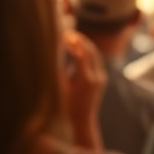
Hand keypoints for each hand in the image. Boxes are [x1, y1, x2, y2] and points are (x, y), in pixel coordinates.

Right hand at [63, 30, 105, 149]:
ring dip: (85, 44)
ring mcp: (101, 78)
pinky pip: (96, 60)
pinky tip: (77, 48)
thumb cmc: (66, 107)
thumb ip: (58, 71)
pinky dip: (88, 52)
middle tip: (68, 32)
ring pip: (95, 54)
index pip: (80, 54)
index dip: (71, 43)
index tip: (62, 35)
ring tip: (72, 37)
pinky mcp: (102, 79)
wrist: (82, 121)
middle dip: (80, 40)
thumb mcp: (60, 88)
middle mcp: (96, 78)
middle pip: (90, 51)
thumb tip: (51, 53)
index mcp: (85, 80)